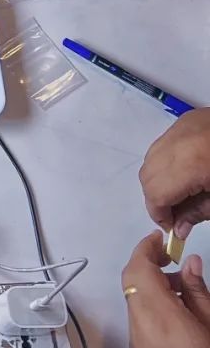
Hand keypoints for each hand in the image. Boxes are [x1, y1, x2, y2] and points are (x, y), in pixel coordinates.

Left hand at [122, 234, 209, 347]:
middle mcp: (139, 325)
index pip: (138, 269)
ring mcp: (136, 341)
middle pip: (131, 282)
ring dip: (149, 284)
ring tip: (181, 286)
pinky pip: (138, 317)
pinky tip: (175, 309)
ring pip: (133, 299)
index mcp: (158, 315)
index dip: (145, 248)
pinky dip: (150, 304)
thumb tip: (189, 263)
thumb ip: (198, 292)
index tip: (159, 238)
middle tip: (170, 258)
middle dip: (146, 263)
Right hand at [140, 108, 209, 236]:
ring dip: (160, 179)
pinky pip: (163, 144)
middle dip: (157, 197)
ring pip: (151, 158)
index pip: (156, 192)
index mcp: (191, 164)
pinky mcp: (185, 120)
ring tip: (182, 192)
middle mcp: (178, 142)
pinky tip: (187, 172)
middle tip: (177, 213)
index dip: (159, 213)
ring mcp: (180, 127)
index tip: (172, 226)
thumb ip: (198, 213)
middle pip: (148, 175)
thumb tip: (178, 227)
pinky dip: (167, 162)